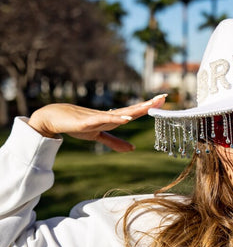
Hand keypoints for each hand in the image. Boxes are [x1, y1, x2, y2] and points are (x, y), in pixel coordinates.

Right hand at [27, 94, 166, 151]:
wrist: (54, 118)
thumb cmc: (77, 124)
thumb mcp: (99, 135)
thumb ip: (115, 142)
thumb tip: (132, 149)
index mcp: (113, 118)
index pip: (134, 111)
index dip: (148, 107)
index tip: (163, 100)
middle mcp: (109, 115)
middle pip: (132, 109)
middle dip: (148, 103)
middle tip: (165, 97)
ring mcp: (99, 117)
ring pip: (122, 112)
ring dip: (136, 109)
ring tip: (151, 105)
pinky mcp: (88, 122)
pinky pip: (105, 119)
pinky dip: (117, 118)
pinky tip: (128, 118)